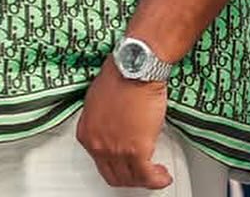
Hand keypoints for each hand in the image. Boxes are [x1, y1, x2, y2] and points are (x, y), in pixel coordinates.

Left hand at [75, 56, 171, 189]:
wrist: (134, 69)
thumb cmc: (120, 77)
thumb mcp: (97, 103)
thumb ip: (102, 124)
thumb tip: (113, 133)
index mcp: (86, 133)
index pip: (101, 164)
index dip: (118, 166)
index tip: (128, 164)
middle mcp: (98, 144)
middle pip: (115, 176)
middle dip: (131, 176)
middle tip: (142, 171)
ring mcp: (116, 149)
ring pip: (132, 179)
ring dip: (146, 179)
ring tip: (155, 172)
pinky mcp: (136, 150)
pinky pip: (148, 177)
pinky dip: (158, 180)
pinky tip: (163, 175)